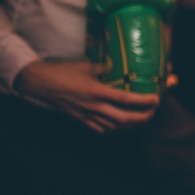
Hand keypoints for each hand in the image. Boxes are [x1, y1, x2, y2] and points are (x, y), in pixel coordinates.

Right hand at [13, 60, 159, 132]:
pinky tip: (120, 124)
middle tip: (153, 112)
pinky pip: (101, 129)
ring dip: (131, 125)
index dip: (144, 101)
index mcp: (96, 92)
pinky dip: (115, 129)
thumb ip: (105, 67)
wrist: (38, 84)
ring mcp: (87, 116)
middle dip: (142, 118)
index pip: (126, 99)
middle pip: (125, 119)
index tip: (157, 99)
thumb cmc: (61, 72)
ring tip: (141, 118)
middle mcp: (94, 107)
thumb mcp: (85, 65)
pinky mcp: (80, 120)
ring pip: (114, 127)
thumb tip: (120, 65)